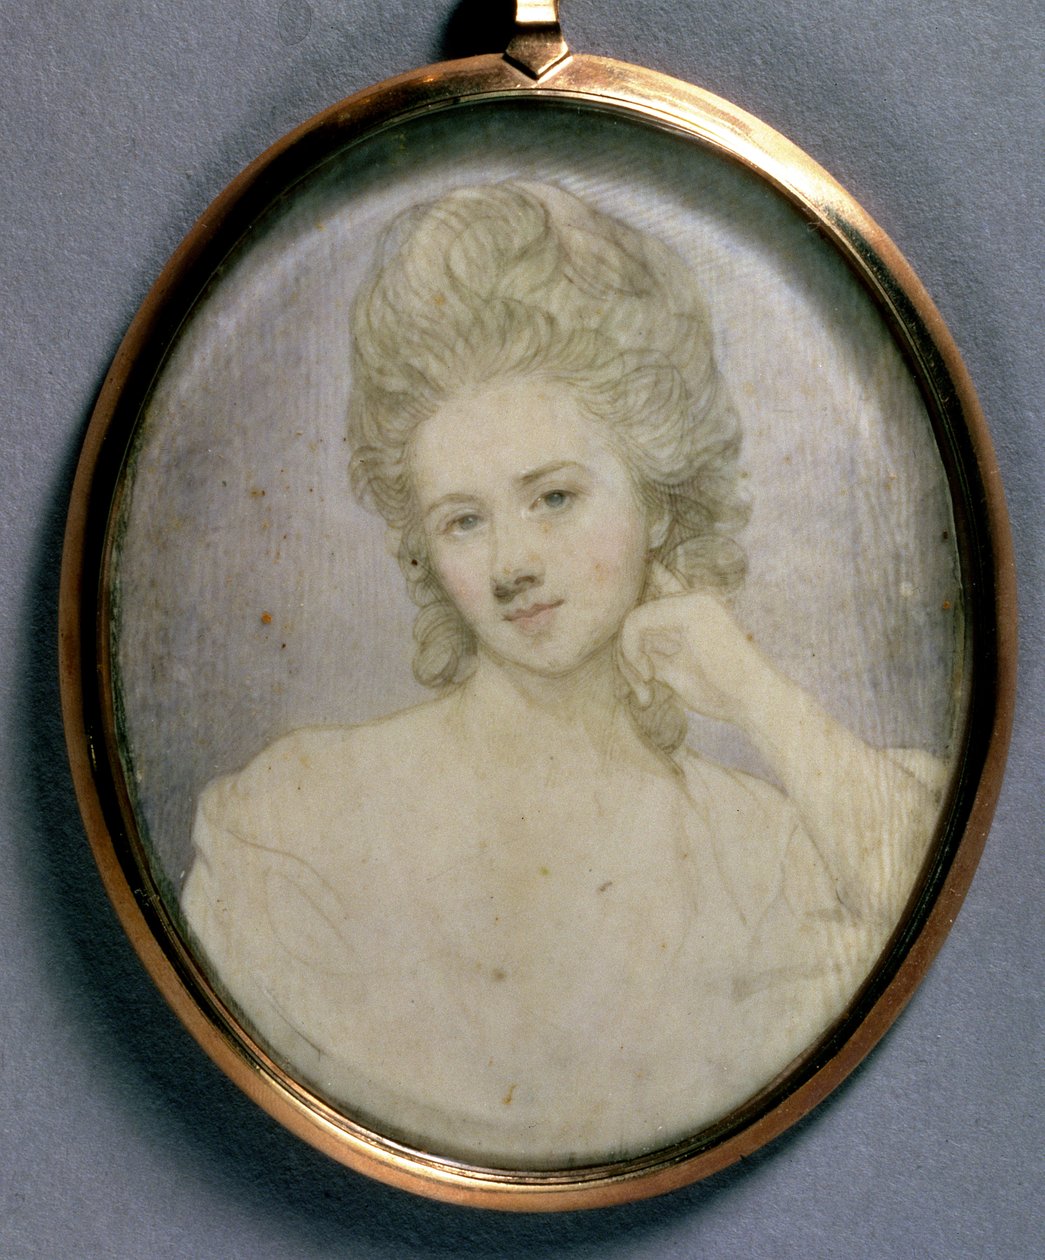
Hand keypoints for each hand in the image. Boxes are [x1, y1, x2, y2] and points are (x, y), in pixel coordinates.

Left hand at [617, 563, 768, 727]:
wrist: (757, 702)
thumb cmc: (720, 692)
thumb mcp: (675, 668)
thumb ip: (651, 650)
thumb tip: (618, 642)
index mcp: (694, 607)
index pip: (651, 589)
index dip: (632, 622)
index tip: (637, 670)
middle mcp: (693, 596)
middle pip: (635, 613)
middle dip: (626, 654)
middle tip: (641, 689)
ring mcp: (693, 599)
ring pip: (631, 617)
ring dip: (628, 658)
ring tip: (647, 687)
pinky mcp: (688, 609)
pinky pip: (636, 620)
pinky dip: (632, 651)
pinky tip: (650, 676)